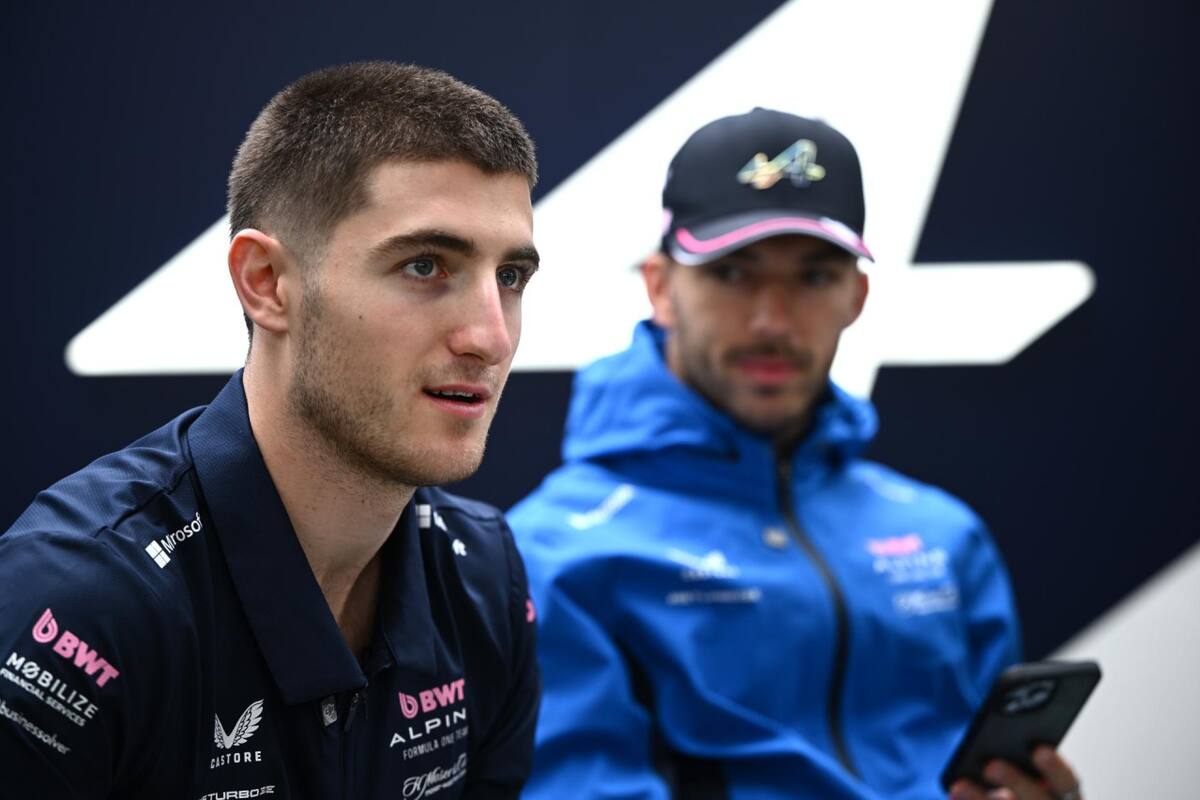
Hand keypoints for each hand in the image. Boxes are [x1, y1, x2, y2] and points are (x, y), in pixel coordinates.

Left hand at [948, 746, 1081, 799]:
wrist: (1018, 799)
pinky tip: (955, 792)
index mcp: (1068, 798)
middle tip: (991, 765)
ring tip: (960, 785)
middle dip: (1015, 782)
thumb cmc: (1023, 785)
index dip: (1054, 768)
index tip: (1038, 749)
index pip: (1068, 783)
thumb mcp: (1030, 773)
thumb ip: (1026, 756)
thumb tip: (999, 741)